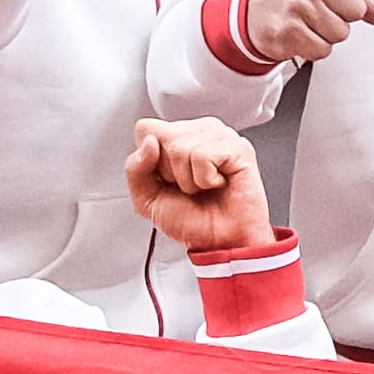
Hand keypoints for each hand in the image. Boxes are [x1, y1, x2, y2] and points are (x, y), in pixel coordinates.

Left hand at [123, 115, 273, 250]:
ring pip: (181, 147)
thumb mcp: (147, 198)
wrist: (222, 243)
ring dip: (189, 180)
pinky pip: (203, 156)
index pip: (146, 130)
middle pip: (161, 136)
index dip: (150, 161)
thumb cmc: (193, 221)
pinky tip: (218, 184)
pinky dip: (205, 179)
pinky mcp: (238, 147)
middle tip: (190, 187)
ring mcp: (221, 136)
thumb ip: (135, 169)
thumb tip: (149, 142)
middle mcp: (200, 131)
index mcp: (178, 136)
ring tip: (205, 188)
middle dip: (169, 171)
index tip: (169, 181)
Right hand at [245, 0, 373, 66]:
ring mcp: (296, 4)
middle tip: (318, 9)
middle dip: (341, 15)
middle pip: (357, 10)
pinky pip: (323, 49)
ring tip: (307, 21)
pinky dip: (313, 47)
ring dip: (327, 33)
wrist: (252, 9)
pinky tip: (299, 33)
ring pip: (341, 33)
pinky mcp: (286, 31)